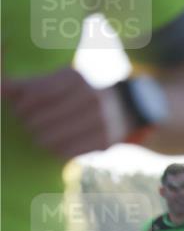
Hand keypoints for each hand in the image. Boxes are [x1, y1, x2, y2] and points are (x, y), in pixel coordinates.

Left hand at [2, 68, 131, 158]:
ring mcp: (100, 121)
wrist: (125, 109)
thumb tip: (1, 88)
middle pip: (38, 119)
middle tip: (30, 123)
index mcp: (76, 78)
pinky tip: (57, 143)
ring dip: (39, 138)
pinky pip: (65, 152)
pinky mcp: (104, 141)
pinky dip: (55, 150)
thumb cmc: (80, 94)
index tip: (19, 109)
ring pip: (48, 138)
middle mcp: (91, 97)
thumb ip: (27, 84)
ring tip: (42, 134)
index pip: (35, 94)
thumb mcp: (59, 81)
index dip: (21, 105)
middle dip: (28, 124)